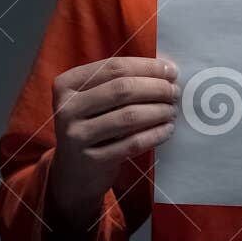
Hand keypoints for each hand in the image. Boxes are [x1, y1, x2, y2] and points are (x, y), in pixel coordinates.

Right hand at [47, 56, 178, 232]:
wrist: (73, 174)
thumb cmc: (92, 127)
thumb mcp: (94, 101)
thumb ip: (119, 82)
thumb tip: (166, 69)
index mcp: (66, 85)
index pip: (114, 67)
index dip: (148, 67)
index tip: (172, 71)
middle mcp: (66, 108)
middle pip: (123, 89)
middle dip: (157, 88)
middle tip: (175, 92)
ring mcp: (76, 136)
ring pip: (129, 116)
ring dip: (159, 111)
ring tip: (172, 111)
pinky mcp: (91, 160)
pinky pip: (132, 143)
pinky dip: (155, 134)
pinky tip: (167, 130)